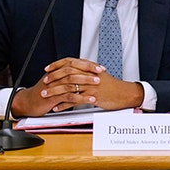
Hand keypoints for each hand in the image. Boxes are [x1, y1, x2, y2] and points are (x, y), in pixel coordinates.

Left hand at [10, 57, 142, 116]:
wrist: (125, 94)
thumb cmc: (113, 86)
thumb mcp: (99, 75)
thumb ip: (87, 72)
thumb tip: (76, 71)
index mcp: (90, 68)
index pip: (70, 62)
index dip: (57, 65)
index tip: (48, 68)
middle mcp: (89, 75)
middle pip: (67, 74)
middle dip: (53, 78)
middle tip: (44, 82)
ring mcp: (91, 86)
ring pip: (68, 87)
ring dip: (55, 92)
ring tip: (46, 96)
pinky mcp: (93, 97)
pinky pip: (75, 100)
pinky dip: (64, 104)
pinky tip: (57, 107)